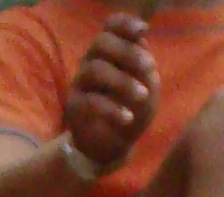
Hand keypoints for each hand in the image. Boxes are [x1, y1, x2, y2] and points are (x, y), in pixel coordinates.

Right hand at [63, 15, 158, 169]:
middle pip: (101, 43)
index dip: (125, 24)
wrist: (112, 147)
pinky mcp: (74, 107)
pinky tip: (127, 118)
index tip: (144, 29)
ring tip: (142, 96)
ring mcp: (80, 84)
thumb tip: (141, 46)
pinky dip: (112, 109)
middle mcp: (92, 62)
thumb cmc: (131, 110)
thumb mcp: (148, 88)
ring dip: (123, 81)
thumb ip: (145, 68)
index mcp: (110, 53)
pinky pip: (90, 101)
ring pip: (95, 69)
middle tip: (150, 67)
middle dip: (128, 52)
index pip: (110, 27)